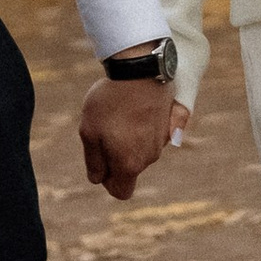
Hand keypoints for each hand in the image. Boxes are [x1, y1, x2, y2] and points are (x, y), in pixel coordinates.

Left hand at [79, 77, 190, 203]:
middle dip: (117, 157)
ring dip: (131, 138)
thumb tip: (98, 178)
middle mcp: (150, 157)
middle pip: (131, 168)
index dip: (108, 182)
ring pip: (143, 150)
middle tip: (106, 129)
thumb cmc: (110, 101)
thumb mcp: (89, 132)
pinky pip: (155, 132)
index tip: (100, 162)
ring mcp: (164, 140)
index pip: (121, 191)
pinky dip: (146, 125)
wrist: (139, 69)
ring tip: (120, 112)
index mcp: (130, 164)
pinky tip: (137, 107)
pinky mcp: (171, 123)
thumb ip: (94, 162)